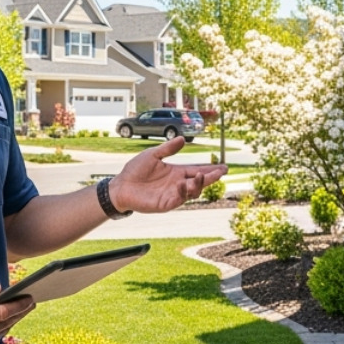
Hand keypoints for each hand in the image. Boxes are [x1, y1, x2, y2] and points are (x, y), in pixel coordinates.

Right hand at [0, 282, 34, 343]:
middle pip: (5, 323)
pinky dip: (1, 327)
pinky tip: (6, 319)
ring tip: (22, 309)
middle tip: (31, 302)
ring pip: (0, 332)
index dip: (19, 305)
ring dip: (12, 320)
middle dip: (20, 312)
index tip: (30, 297)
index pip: (3, 313)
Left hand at [107, 137, 228, 212]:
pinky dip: (183, 193)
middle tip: (221, 172)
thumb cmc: (135, 170)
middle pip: (199, 182)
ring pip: (192, 192)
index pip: (197, 170)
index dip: (210, 170)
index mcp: (176, 172)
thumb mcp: (153, 155)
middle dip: (211, 177)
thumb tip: (182, 139)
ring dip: (199, 185)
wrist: (120, 185)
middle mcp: (177, 184)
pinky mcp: (164, 204)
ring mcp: (172, 195)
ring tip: (201, 176)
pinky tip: (183, 184)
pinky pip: (178, 200)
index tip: (224, 167)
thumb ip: (168, 149)